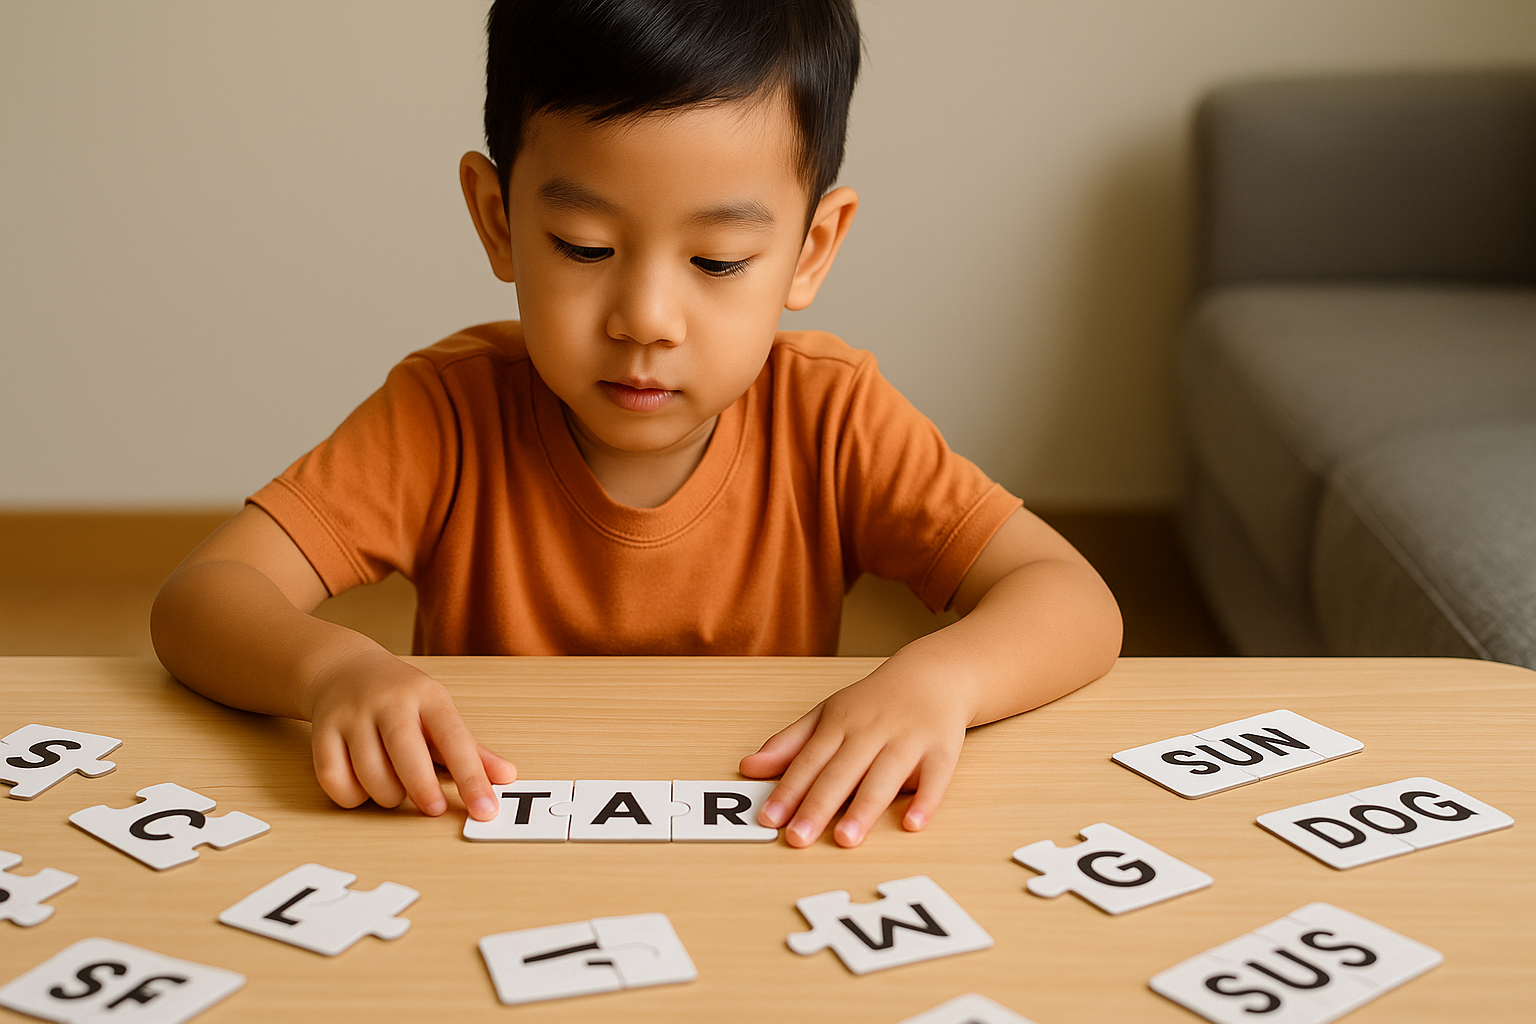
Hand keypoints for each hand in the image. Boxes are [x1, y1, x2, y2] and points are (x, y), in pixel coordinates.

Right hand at [303, 649, 515, 819]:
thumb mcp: (439, 713)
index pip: (455, 739)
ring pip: (369, 774)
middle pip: (406, 754)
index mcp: (427, 696)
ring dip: (387, 796)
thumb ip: (471, 749)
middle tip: (434, 809)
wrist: (342, 668)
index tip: (485, 810)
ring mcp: (351, 715)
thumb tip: (507, 777)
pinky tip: (364, 790)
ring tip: (398, 792)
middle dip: (423, 790)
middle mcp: (388, 702)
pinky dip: (352, 796)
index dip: (472, 778)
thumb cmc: (401, 698)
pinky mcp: (322, 731)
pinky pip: (334, 779)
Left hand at [739, 652, 971, 847]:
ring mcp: (908, 740)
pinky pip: (935, 777)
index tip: (769, 819)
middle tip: (799, 838)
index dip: (788, 791)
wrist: (931, 675)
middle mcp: (871, 732)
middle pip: (842, 772)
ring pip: (884, 776)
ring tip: (846, 839)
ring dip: (865, 808)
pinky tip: (912, 824)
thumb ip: (789, 744)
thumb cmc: (873, 703)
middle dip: (819, 805)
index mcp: (840, 724)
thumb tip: (749, 768)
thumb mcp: (826, 715)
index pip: (809, 761)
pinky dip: (926, 800)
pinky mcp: (942, 750)